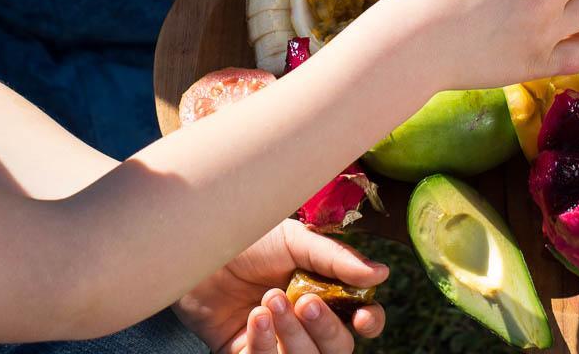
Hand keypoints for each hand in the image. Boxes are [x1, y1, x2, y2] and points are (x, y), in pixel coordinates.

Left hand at [174, 220, 385, 353]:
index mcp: (325, 290)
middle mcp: (306, 322)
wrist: (196, 248)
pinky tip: (253, 318)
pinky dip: (264, 346)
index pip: (362, 318)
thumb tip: (381, 274)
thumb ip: (335, 258)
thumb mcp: (292, 239)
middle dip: (324, 330)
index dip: (370, 322)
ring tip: (268, 301)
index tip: (363, 317)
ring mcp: (279, 342)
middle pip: (338, 348)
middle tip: (302, 301)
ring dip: (292, 337)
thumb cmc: (246, 236)